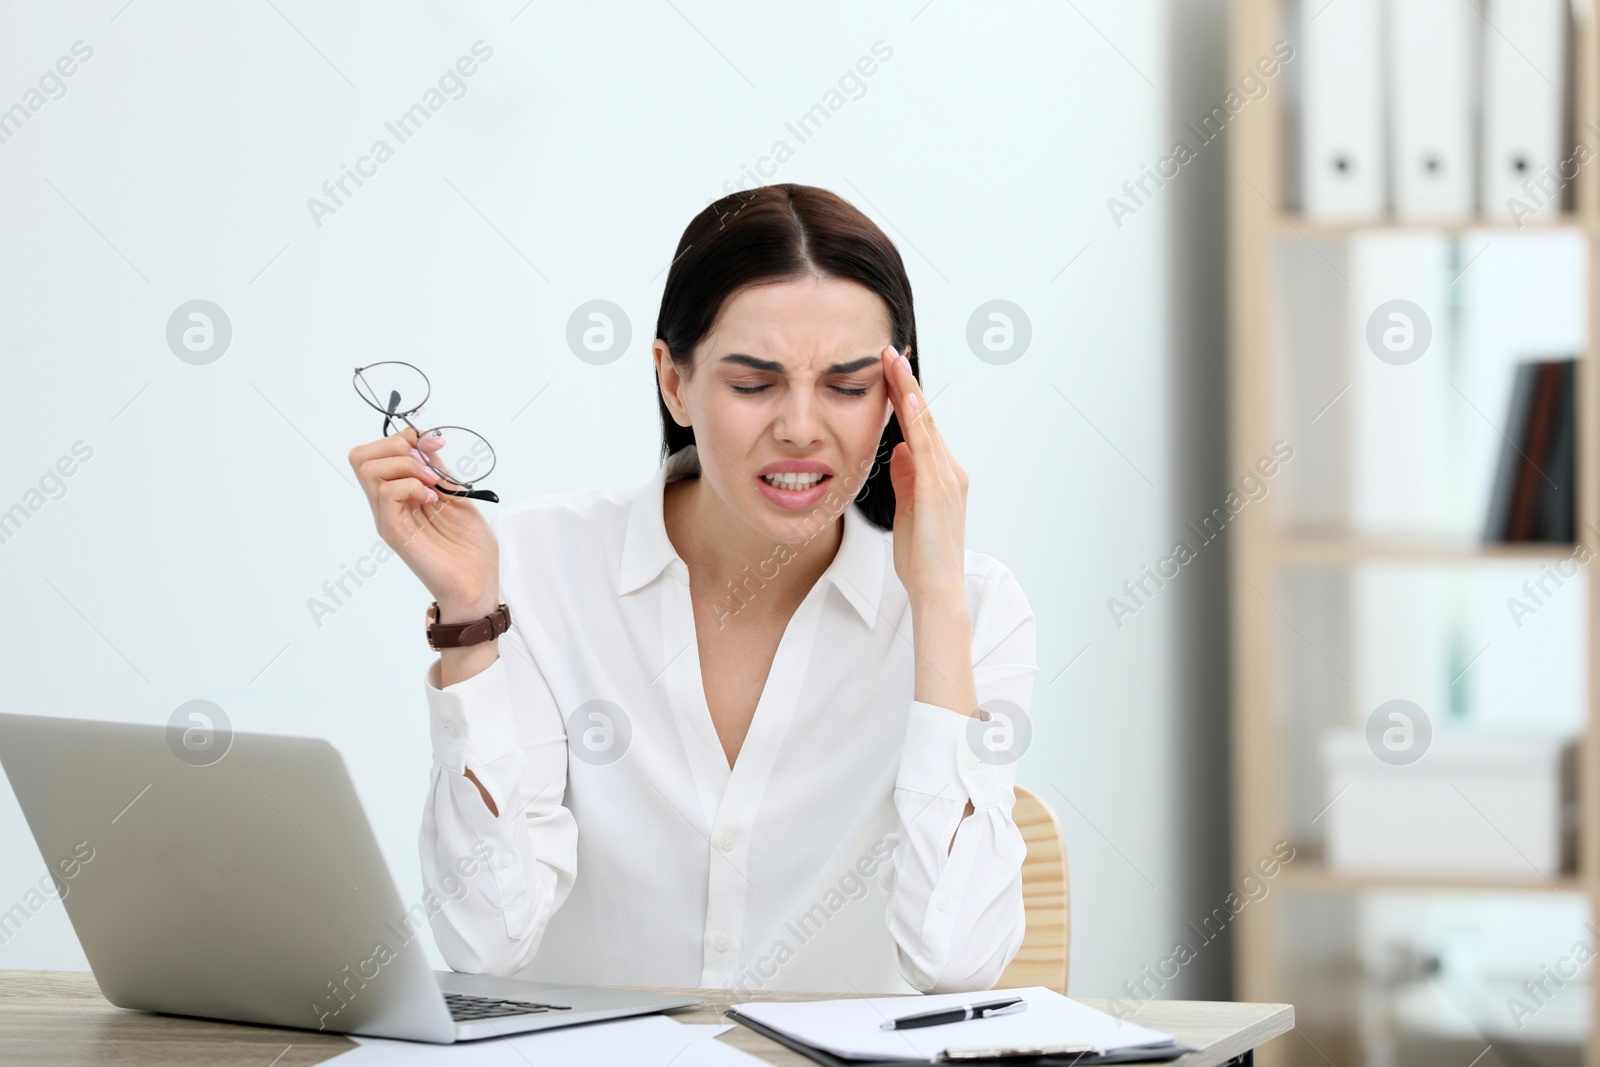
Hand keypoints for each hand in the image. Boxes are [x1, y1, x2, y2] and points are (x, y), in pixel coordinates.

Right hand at [348, 428, 498, 621]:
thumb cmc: (470, 547)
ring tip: (432, 484)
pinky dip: (410, 485)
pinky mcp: (395, 532)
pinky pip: (385, 494)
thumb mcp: (456, 496)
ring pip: (369, 470)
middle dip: (397, 446)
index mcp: (399, 495)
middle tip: (428, 465)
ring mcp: (389, 519)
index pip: (374, 454)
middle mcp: (387, 506)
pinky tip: (431, 499)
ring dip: (407, 465)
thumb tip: (425, 441)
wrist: (479, 583)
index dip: (401, 438)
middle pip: (361, 457)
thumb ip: (437, 470)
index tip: (433, 444)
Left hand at [880, 345, 967, 609]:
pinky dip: (917, 421)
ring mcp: (946, 478)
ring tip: (892, 362)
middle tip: (889, 352)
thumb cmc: (923, 556)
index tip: (889, 369)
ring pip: (925, 425)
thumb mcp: (908, 509)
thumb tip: (898, 451)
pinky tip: (907, 400)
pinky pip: (926, 448)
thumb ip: (905, 478)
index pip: (919, 426)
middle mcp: (949, 470)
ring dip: (908, 391)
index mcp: (940, 475)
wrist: (937, 588)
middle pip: (923, 417)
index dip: (904, 396)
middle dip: (905, 383)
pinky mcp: (937, 490)